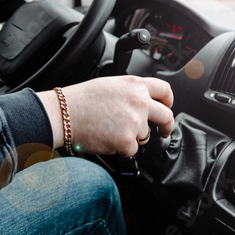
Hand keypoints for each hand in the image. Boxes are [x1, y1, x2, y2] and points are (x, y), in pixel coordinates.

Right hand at [38, 76, 173, 156]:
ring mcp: (135, 122)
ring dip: (133, 136)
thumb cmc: (82, 100)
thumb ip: (132, 92)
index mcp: (135, 85)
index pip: (165, 90)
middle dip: (167, 126)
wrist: (65, 114)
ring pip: (145, 135)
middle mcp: (139, 102)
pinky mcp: (127, 141)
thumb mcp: (112, 85)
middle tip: (164, 131)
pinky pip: (132, 149)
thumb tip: (145, 103)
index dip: (169, 100)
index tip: (168, 106)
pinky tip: (108, 138)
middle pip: (166, 116)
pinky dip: (122, 148)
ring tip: (112, 129)